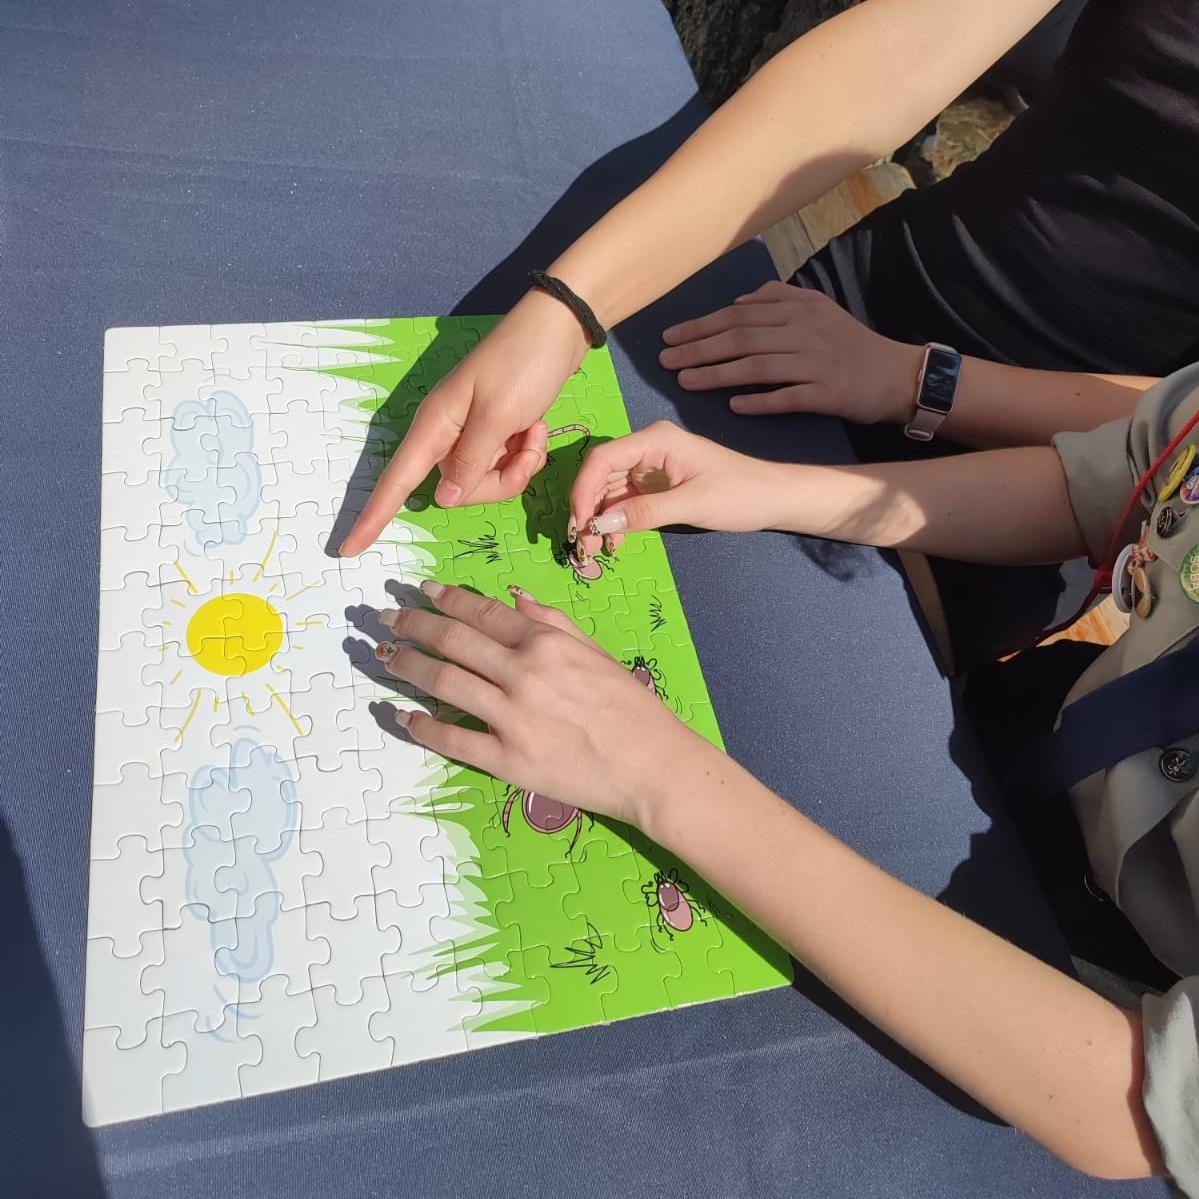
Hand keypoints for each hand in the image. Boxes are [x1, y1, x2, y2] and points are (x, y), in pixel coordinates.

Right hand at [340, 291, 589, 555]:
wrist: (557, 331)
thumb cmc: (522, 364)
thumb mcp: (498, 414)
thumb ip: (471, 461)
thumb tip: (444, 500)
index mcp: (435, 426)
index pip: (396, 481)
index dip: (373, 517)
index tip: (348, 550)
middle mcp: (446, 435)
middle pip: (457, 491)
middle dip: (499, 481)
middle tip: (526, 447)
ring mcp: (471, 436)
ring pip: (486, 483)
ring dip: (518, 465)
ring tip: (535, 431)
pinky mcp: (495, 435)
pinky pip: (505, 467)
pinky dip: (526, 453)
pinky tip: (538, 428)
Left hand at [375, 581, 708, 827]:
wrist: (652, 766)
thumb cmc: (630, 708)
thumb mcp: (596, 651)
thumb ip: (553, 621)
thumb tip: (513, 597)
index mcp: (546, 643)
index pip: (481, 612)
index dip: (446, 598)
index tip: (421, 591)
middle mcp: (523, 673)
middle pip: (452, 641)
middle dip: (413, 624)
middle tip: (387, 618)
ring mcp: (512, 717)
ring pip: (444, 682)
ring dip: (407, 666)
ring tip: (385, 657)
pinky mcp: (507, 759)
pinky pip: (453, 739)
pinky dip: (422, 726)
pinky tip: (402, 716)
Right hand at [568, 421, 783, 558]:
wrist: (774, 498)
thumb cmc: (741, 494)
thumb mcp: (692, 504)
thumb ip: (645, 512)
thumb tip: (600, 523)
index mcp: (656, 440)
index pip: (603, 458)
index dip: (583, 490)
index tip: (579, 523)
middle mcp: (648, 447)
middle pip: (602, 474)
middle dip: (588, 508)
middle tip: (584, 544)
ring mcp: (652, 465)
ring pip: (610, 489)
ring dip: (600, 517)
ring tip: (597, 548)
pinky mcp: (658, 483)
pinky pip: (626, 499)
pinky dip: (617, 520)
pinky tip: (616, 541)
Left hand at [659, 281, 922, 423]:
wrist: (897, 374)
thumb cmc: (851, 344)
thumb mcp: (819, 309)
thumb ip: (780, 298)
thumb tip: (741, 301)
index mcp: (798, 309)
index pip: (739, 315)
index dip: (701, 326)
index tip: (669, 337)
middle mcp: (804, 332)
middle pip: (741, 338)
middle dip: (698, 349)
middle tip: (665, 362)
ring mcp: (815, 363)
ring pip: (757, 366)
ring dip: (717, 375)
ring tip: (685, 383)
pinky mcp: (826, 393)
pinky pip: (787, 396)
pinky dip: (759, 401)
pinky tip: (733, 406)